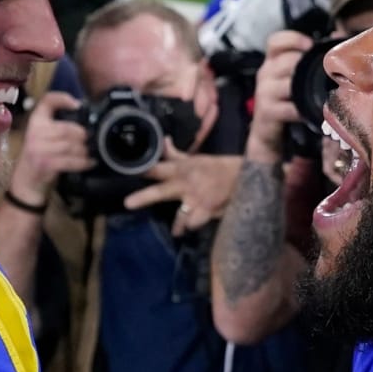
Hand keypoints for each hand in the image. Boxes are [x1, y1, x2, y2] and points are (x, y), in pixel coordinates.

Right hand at [11, 90, 93, 204]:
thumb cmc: (39, 158)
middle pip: (66, 128)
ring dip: (85, 150)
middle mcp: (35, 133)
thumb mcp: (44, 138)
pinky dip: (83, 162)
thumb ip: (58, 128)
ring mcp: (38, 149)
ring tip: (91, 153)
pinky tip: (90, 163)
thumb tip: (86, 123)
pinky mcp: (45, 163)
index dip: (62, 98)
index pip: (47, 101)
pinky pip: (70, 161)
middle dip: (83, 135)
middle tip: (92, 140)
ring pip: (70, 145)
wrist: (25, 183)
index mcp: (35, 122)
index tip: (77, 104)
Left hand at [123, 146, 241, 236]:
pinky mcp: (207, 211)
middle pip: (160, 192)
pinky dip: (194, 226)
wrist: (244, 176)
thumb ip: (177, 155)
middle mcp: (186, 184)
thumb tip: (164, 140)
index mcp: (182, 169)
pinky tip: (196, 225)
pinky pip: (194, 224)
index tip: (129, 170)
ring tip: (178, 231)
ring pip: (179, 217)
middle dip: (144, 197)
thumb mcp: (197, 159)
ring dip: (178, 226)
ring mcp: (196, 199)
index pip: (158, 168)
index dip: (143, 170)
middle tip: (128, 203)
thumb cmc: (218, 168)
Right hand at [245, 30, 312, 163]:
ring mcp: (264, 93)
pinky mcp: (267, 112)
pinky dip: (303, 110)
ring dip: (306, 89)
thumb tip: (336, 37)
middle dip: (306, 66)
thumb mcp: (295, 79)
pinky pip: (289, 108)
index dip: (292, 39)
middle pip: (286, 61)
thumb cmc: (286, 102)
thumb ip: (309, 60)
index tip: (310, 45)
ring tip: (322, 93)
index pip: (275, 41)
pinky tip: (312, 112)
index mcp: (272, 62)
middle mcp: (265, 73)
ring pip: (288, 84)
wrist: (268, 132)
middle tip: (324, 74)